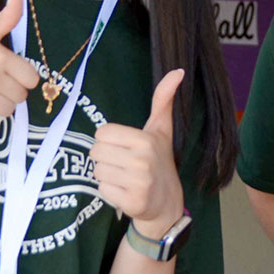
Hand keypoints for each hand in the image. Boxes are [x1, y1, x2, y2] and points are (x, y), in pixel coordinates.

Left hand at [93, 69, 185, 237]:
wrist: (167, 202)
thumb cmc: (159, 160)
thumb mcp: (161, 129)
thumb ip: (163, 99)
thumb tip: (178, 71)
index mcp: (145, 140)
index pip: (101, 133)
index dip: (109, 140)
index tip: (125, 147)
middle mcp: (142, 161)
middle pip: (96, 152)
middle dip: (106, 158)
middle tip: (124, 164)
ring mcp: (138, 183)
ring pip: (97, 171)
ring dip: (107, 176)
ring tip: (125, 178)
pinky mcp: (132, 202)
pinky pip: (102, 190)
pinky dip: (110, 192)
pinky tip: (125, 192)